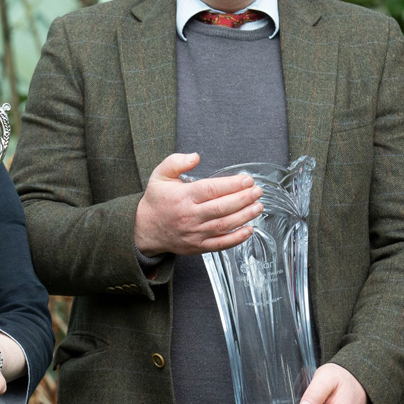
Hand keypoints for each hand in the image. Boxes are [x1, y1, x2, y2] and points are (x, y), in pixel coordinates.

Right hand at [134, 153, 262, 257]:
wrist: (145, 230)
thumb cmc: (157, 201)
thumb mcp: (159, 176)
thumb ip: (176, 162)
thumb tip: (195, 156)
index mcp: (183, 197)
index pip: (211, 190)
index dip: (232, 185)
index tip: (247, 180)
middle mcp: (190, 216)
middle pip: (222, 208)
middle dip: (243, 199)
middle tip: (258, 192)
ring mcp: (195, 233)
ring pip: (224, 225)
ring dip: (244, 216)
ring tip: (258, 207)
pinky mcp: (198, 246)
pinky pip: (221, 244)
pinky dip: (237, 238)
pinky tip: (249, 229)